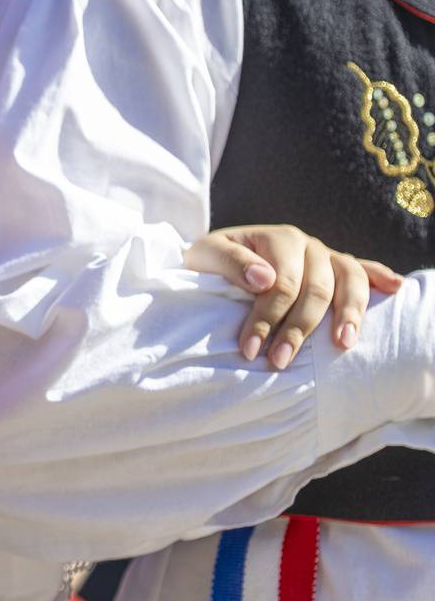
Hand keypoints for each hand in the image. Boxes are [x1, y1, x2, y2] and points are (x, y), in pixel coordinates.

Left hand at [186, 225, 402, 369]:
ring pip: (350, 281)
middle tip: (279, 362)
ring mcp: (326, 255)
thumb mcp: (206, 255)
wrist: (216, 255)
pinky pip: (364, 269)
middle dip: (298, 329)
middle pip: (317, 290)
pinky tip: (396, 287)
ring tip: (342, 344)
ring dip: (350, 314)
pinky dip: (381, 276)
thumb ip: (231, 263)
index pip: (281, 283)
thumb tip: (264, 279)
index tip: (250, 350)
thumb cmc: (210, 260)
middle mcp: (307, 245)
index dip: (266, 318)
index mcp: (278, 239)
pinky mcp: (336, 266)